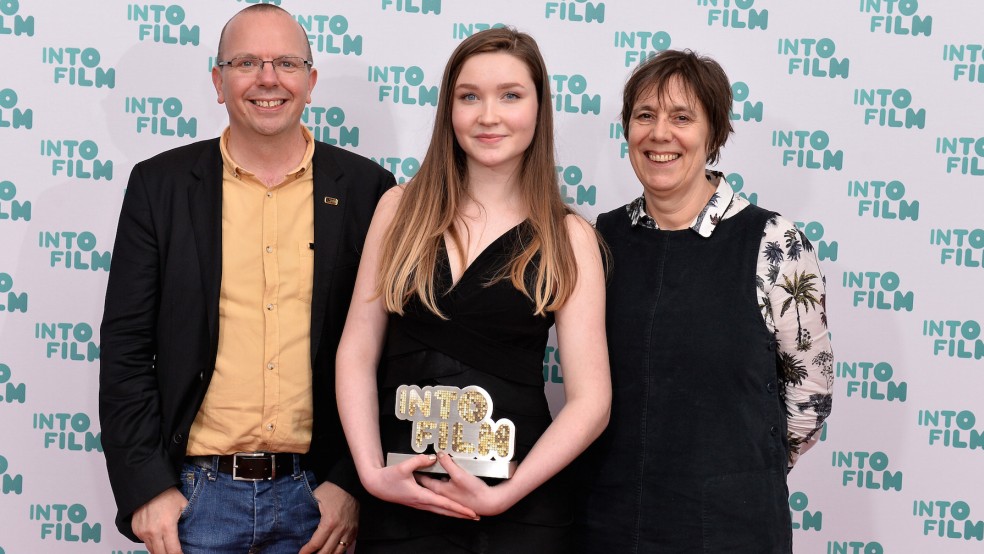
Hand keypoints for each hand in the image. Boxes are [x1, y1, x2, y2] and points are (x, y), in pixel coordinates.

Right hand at [132, 487, 186, 553]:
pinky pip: (145, 542)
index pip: (173, 551)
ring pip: (152, 550)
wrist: (150, 487)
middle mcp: (153, 532)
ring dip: (160, 551)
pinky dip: (152, 543)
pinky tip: (158, 540)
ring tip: (167, 548)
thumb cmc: (168, 495)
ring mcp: (143, 532)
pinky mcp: (136, 530)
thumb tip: (192, 533)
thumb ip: (188, 521)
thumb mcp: (184, 506)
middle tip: (175, 552)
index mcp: (167, 527)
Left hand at [299, 481, 358, 553]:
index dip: (307, 551)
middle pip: (327, 551)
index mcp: (329, 522)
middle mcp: (340, 529)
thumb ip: (308, 512)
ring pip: (339, 551)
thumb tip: (299, 524)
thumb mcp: (315, 498)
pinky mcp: (355, 529)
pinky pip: (347, 545)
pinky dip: (339, 551)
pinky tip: (332, 551)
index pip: (316, 543)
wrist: (350, 483)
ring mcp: (349, 530)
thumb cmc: (332, 490)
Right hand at [362, 454, 477, 518]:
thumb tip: (433, 457)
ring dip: (453, 512)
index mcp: (421, 496)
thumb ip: (419, 461)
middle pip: (445, 511)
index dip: (459, 509)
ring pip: (440, 510)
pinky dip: (444, 508)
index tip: (471, 512)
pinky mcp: (416, 501)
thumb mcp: (403, 467)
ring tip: (465, 513)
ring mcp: (419, 504)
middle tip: (475, 516)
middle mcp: (422, 503)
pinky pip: (434, 507)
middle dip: (461, 514)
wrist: (375, 485)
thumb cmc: (387, 478)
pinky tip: (448, 506)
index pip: (445, 504)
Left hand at [417, 452, 511, 516]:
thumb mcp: (459, 474)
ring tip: (437, 464)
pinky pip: (449, 484)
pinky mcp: (458, 494)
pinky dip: (448, 477)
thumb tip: (439, 454)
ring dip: (438, 474)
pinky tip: (452, 472)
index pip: (423, 479)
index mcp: (439, 490)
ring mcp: (451, 495)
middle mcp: (443, 494)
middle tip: (422, 463)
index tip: (413, 464)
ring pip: (440, 482)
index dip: (418, 470)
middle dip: (426, 472)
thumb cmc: (474, 492)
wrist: (489, 502)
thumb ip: (447, 463)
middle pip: (431, 481)